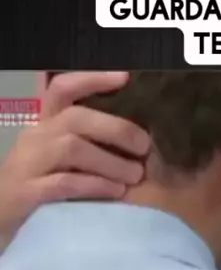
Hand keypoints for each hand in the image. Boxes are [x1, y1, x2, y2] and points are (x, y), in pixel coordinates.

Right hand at [0, 71, 150, 251]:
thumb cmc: (40, 188)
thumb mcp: (61, 160)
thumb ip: (90, 144)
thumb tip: (139, 137)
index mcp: (45, 125)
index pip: (63, 89)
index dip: (92, 79)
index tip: (125, 77)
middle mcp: (35, 137)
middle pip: (75, 117)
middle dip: (115, 128)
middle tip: (144, 146)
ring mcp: (27, 164)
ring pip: (71, 148)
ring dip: (109, 161)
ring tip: (135, 175)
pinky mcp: (26, 193)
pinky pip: (64, 182)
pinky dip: (94, 185)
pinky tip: (115, 192)